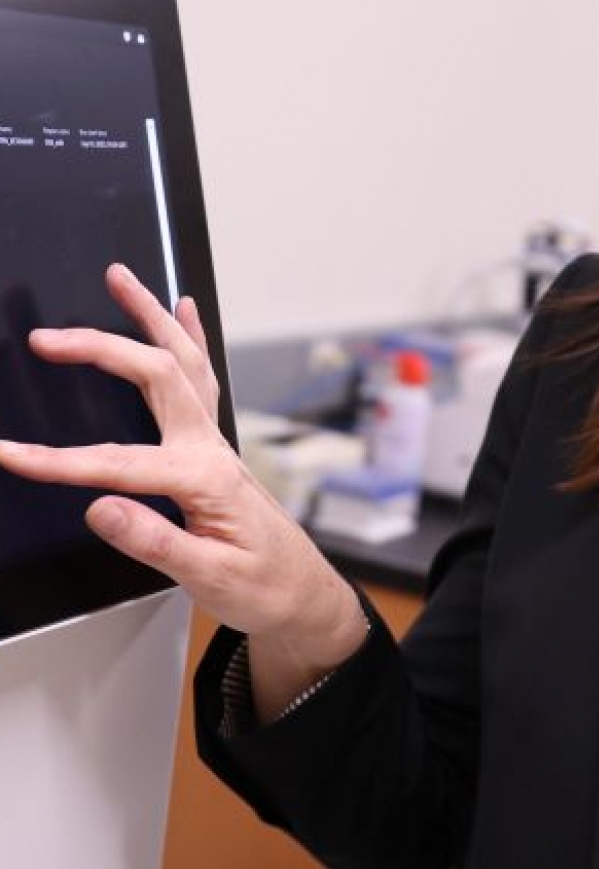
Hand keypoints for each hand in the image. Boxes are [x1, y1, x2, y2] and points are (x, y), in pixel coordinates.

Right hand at [0, 263, 366, 718]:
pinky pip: (203, 377)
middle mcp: (211, 448)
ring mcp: (215, 441)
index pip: (117, 464)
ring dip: (152, 316)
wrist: (300, 590)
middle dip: (102, 349)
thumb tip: (101, 508)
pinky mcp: (213, 446)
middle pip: (158, 378)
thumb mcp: (207, 577)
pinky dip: (191, 337)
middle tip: (49, 336)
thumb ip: (155, 542)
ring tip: (122, 278)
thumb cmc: (260, 585)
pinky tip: (183, 307)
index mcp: (204, 480)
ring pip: (184, 361)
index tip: (9, 454)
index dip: (57, 461)